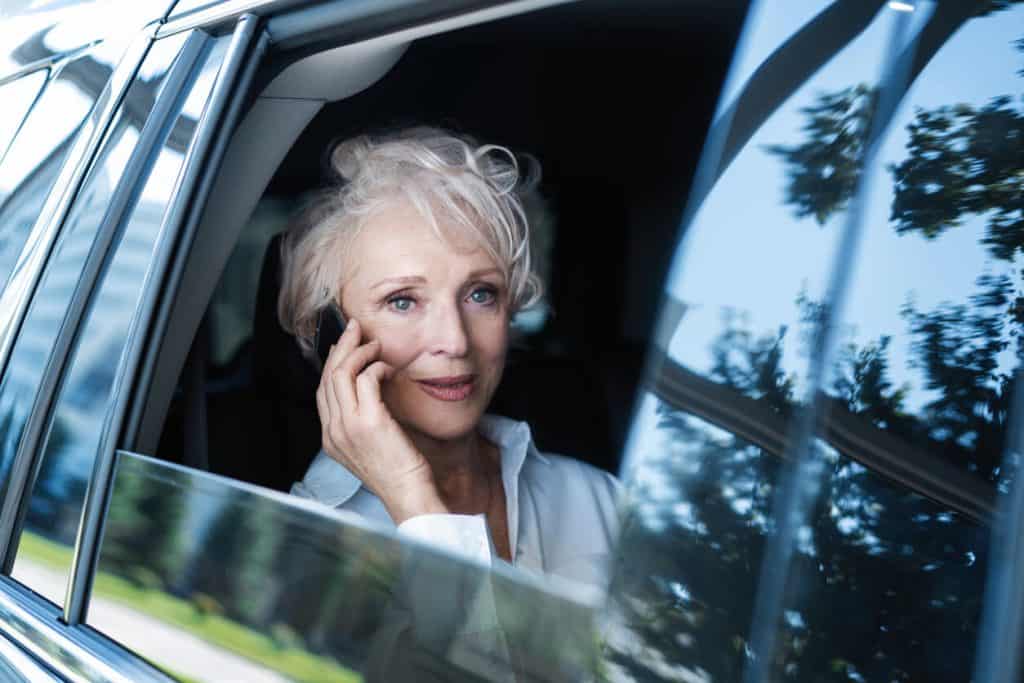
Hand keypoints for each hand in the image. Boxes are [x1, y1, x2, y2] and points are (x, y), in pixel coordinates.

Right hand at [316, 318, 446, 522]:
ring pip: (341, 373)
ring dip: (359, 352)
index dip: (331, 364)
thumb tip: (368, 387)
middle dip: (341, 347)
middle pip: (328, 377)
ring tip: (374, 343)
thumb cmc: (397, 471)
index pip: (322, 391)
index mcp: (330, 438)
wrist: (407, 493)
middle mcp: (333, 431)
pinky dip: (376, 366)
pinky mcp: (369, 421)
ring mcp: (348, 426)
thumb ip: (361, 421)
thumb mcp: (370, 446)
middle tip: (355, 329)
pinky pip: (366, 379)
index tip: (344, 347)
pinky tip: (387, 367)